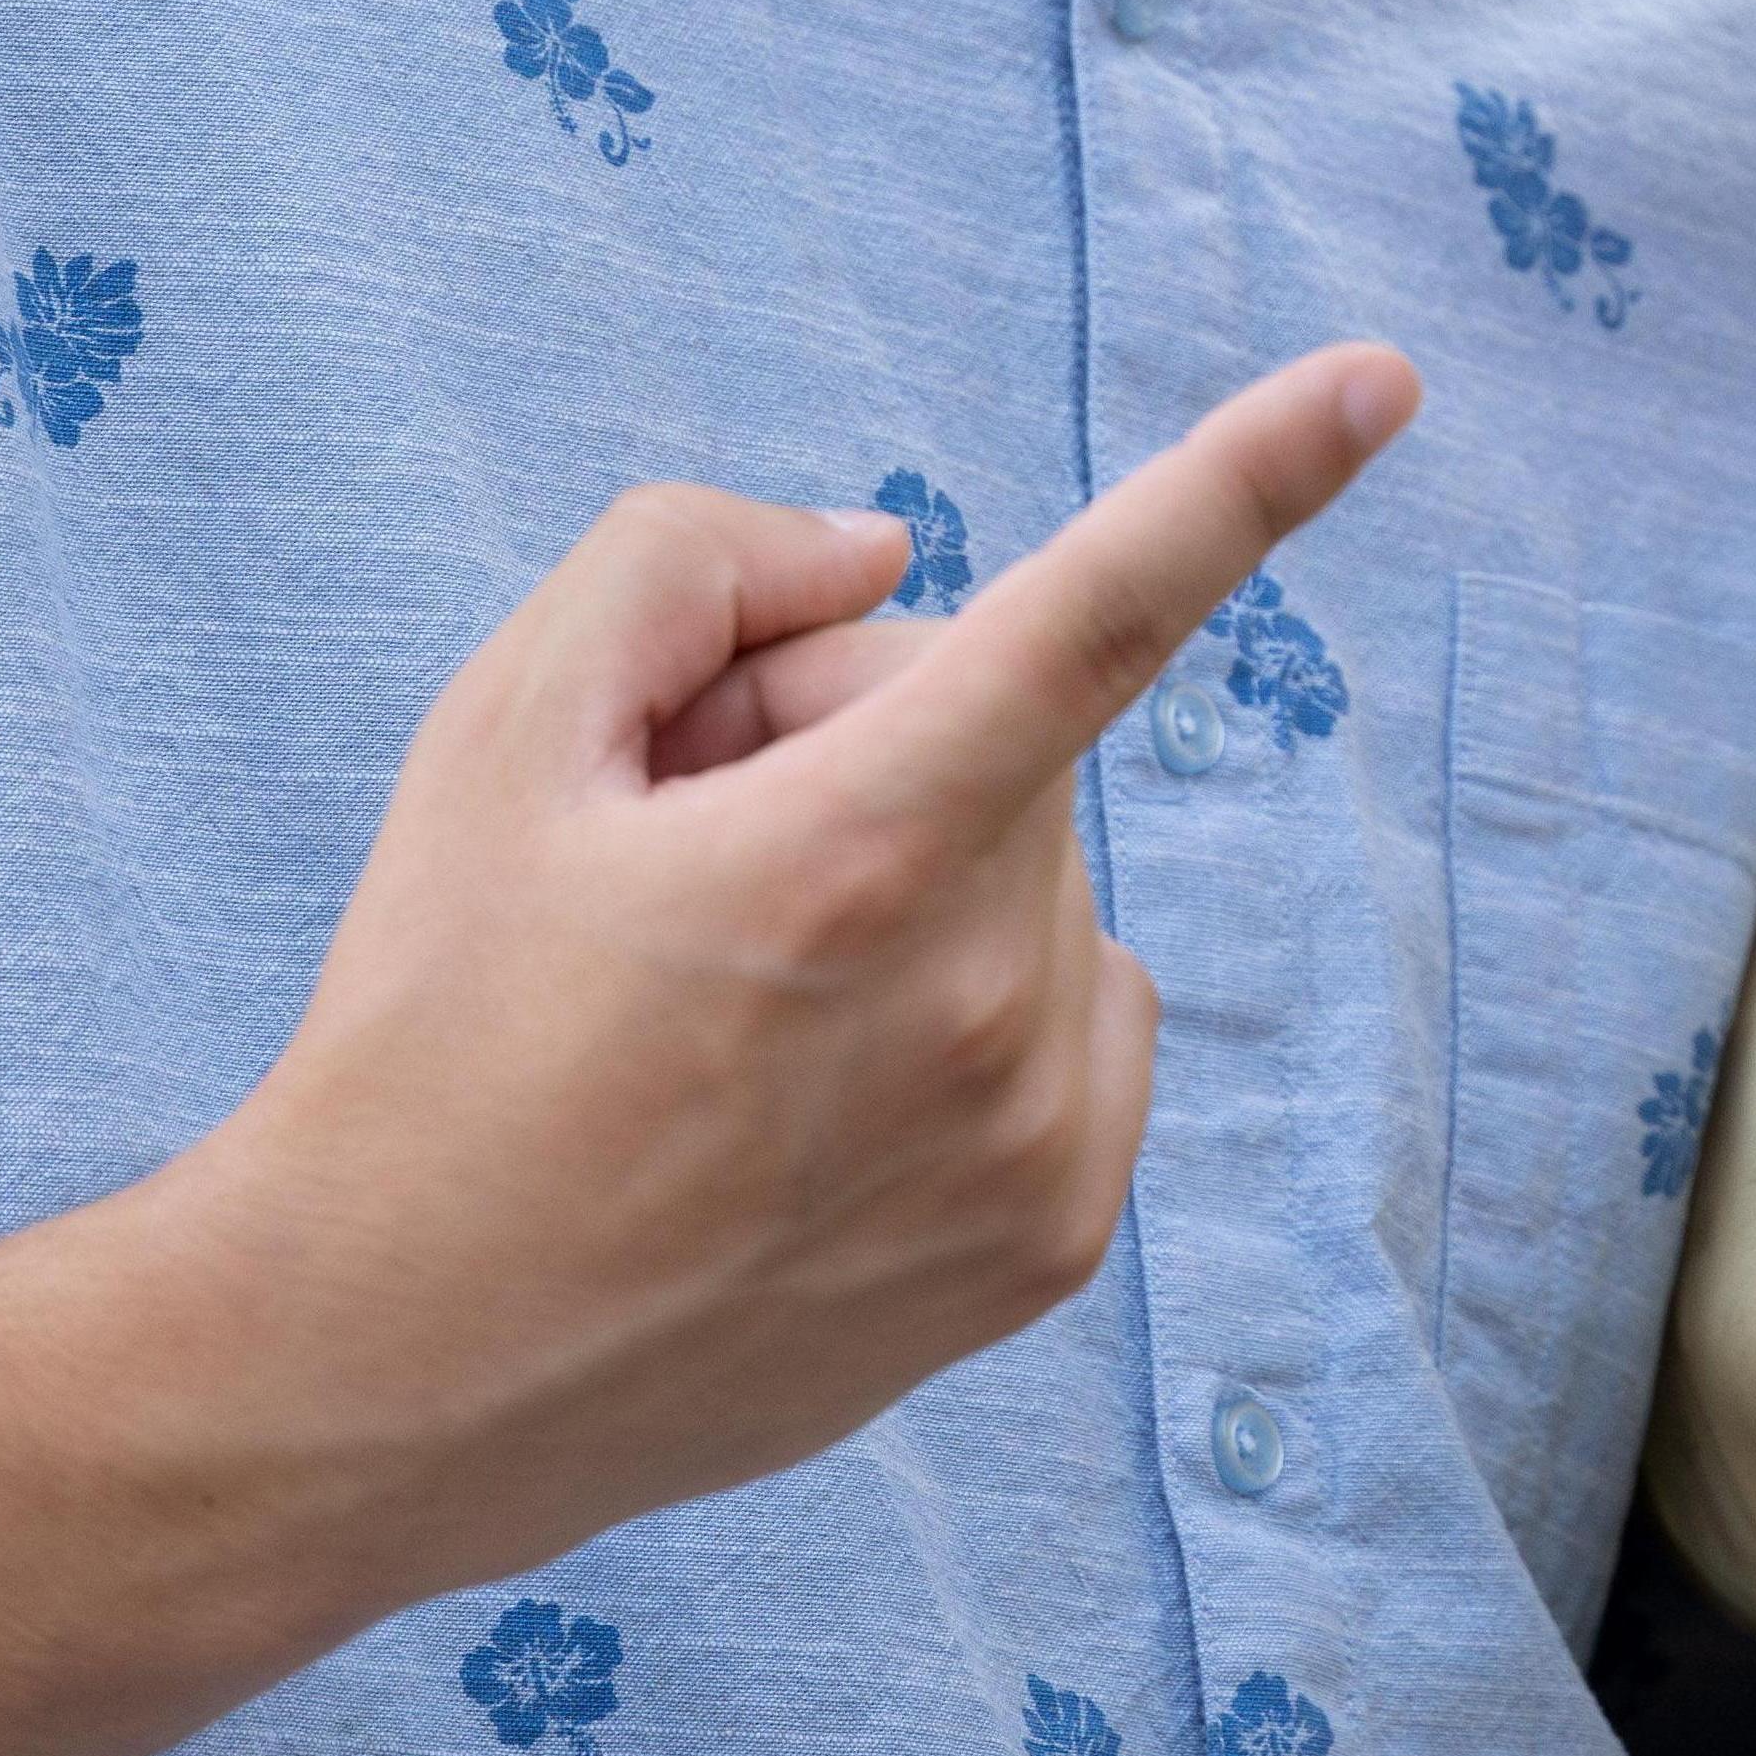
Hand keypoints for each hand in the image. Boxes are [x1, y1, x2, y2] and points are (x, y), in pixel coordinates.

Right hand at [179, 343, 1418, 1594]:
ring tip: (713, 1004)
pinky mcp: (1050, 1243)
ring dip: (901, 877)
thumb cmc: (427, 1030)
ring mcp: (1035, 1140)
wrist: (369, 1382)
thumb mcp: (500, 730)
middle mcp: (982, 1004)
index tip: (1386, 374)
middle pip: (980, 727)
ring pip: (1024, 868)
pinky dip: (963, 998)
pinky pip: (1067, 1005)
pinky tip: (804, 1084)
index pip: (1093, 618)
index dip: (1252, 478)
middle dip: (847, 740)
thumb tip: (886, 555)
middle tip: (671, 862)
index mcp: (859, 854)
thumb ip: (697, 560)